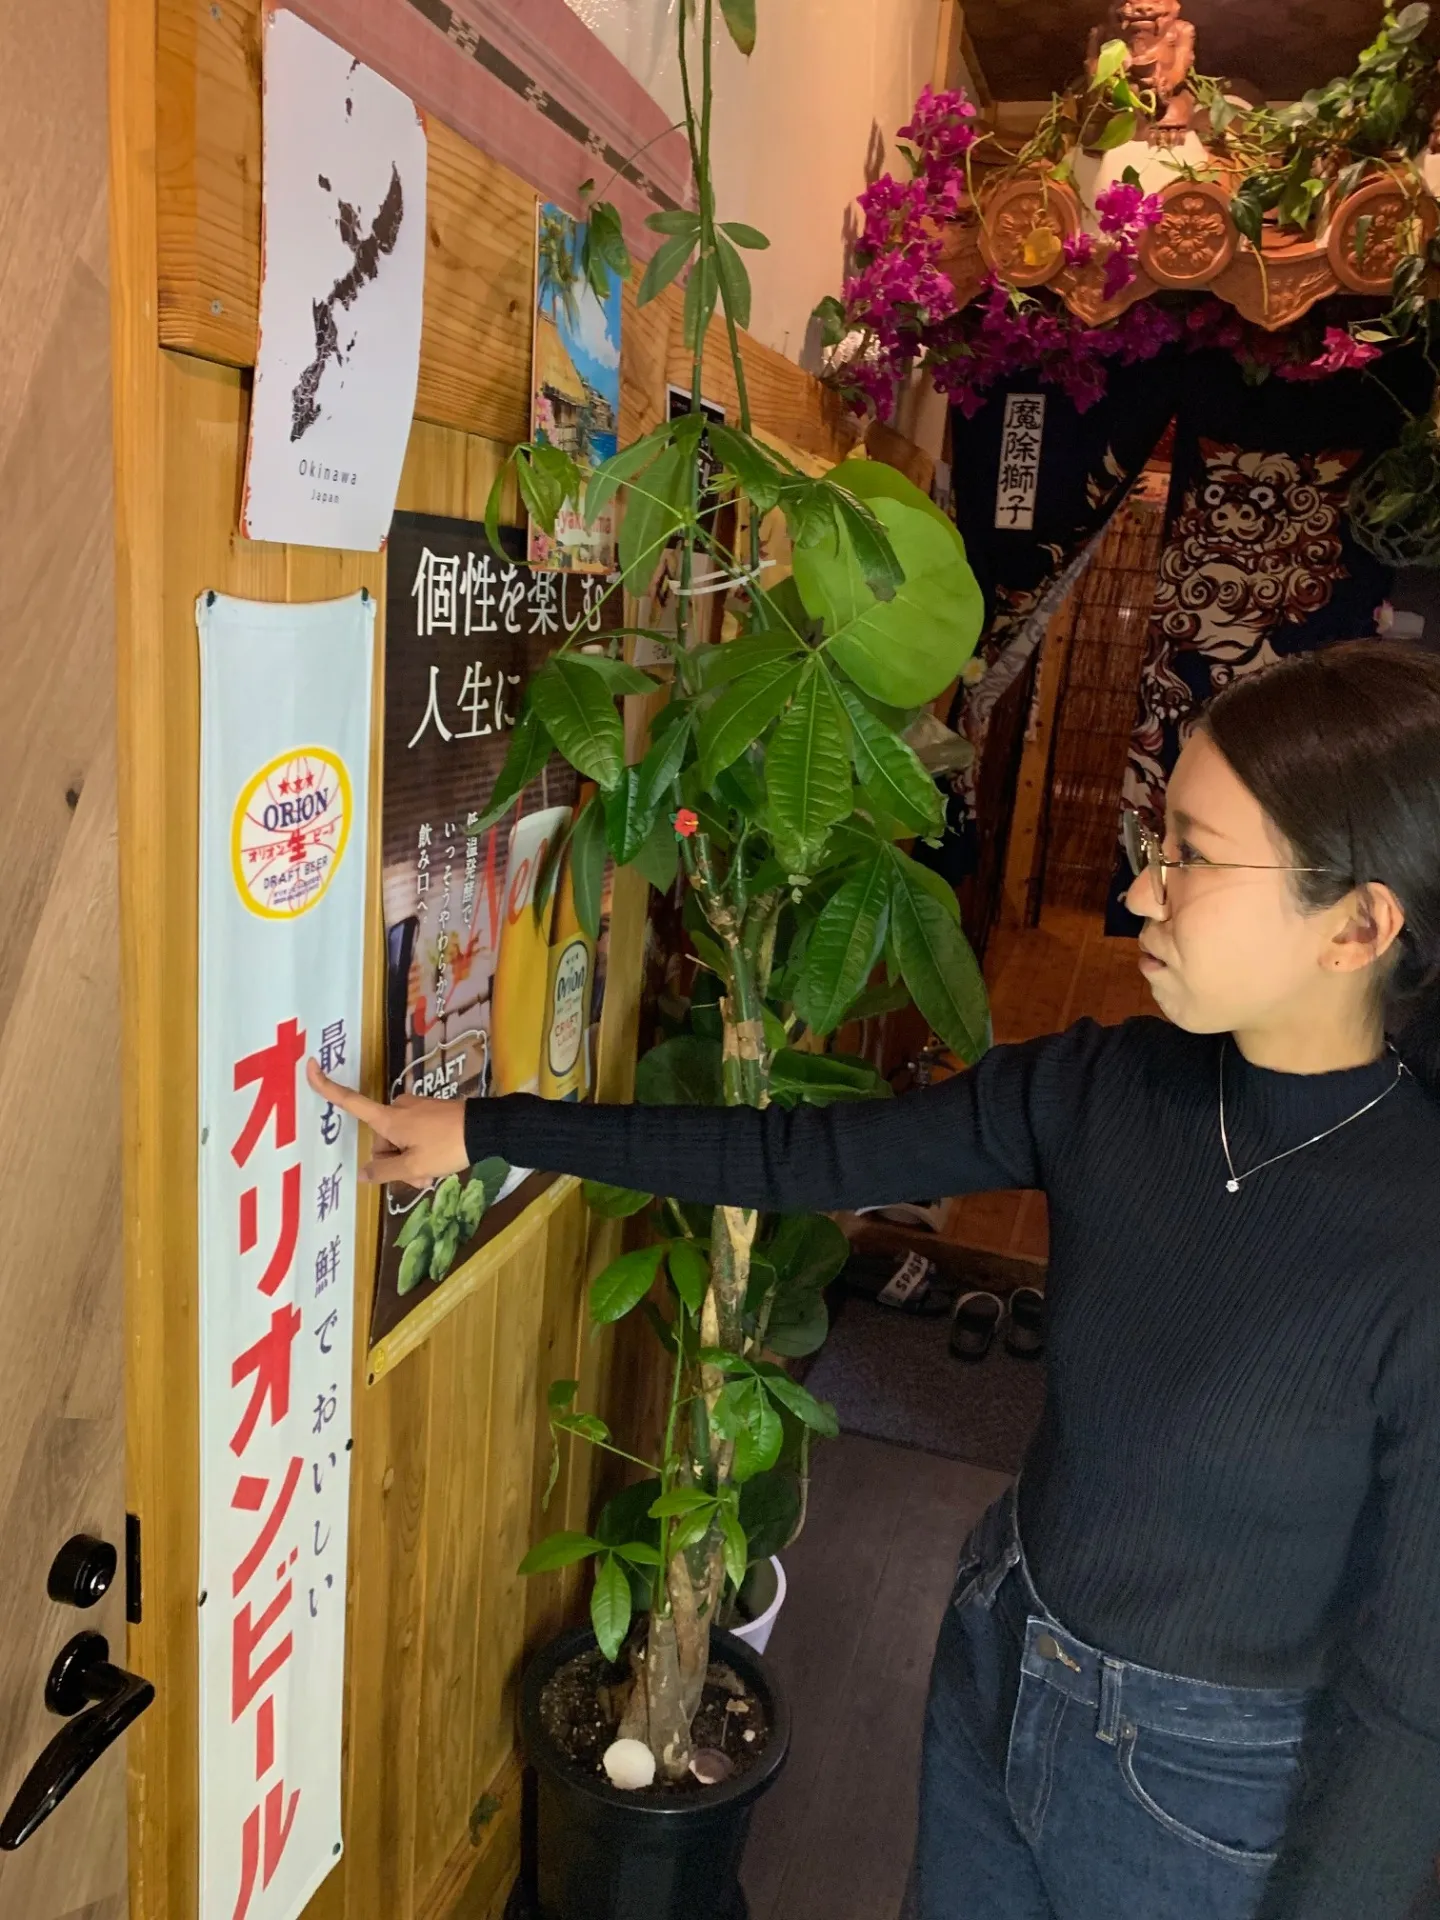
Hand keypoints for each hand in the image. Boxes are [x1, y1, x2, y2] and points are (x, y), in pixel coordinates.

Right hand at [306, 1059, 468, 1185]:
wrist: (486, 1129)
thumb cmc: (446, 1146)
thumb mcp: (414, 1167)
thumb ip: (385, 1172)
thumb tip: (362, 1173)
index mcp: (388, 1119)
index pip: (350, 1102)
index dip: (327, 1086)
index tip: (309, 1066)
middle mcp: (398, 1109)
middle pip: (381, 1140)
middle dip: (395, 1161)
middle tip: (418, 1179)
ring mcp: (416, 1109)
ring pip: (401, 1142)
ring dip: (411, 1161)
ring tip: (431, 1176)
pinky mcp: (431, 1112)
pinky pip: (416, 1136)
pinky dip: (422, 1153)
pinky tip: (438, 1166)